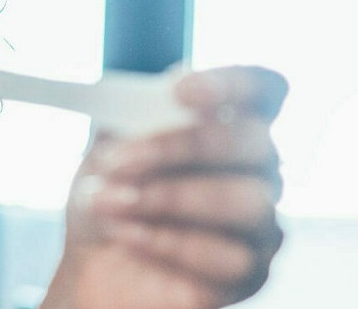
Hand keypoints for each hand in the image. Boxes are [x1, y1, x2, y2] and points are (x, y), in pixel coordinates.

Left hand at [42, 66, 287, 308]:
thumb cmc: (111, 195)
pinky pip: (227, 257)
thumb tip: (157, 96)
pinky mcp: (251, 274)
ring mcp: (261, 224)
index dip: (233, 84)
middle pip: (256, 141)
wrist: (93, 263)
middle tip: (118, 159)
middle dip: (182, 145)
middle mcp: (258, 171)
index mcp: (229, 125)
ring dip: (168, 198)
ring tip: (110, 202)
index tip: (180, 90)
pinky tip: (127, 234)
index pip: (264, 89)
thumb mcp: (109, 147)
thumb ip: (135, 118)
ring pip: (247, 201)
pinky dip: (166, 242)